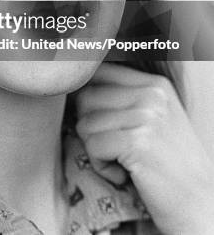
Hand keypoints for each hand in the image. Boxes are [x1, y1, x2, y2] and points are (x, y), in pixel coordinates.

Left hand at [75, 62, 213, 234]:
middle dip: (89, 127)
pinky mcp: (138, 142)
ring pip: (85, 123)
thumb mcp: (154, 118)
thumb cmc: (170, 166)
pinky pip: (93, 146)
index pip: (99, 72)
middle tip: (112, 148)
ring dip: (95, 150)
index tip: (98, 123)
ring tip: (122, 161)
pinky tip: (123, 174)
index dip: (87, 99)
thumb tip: (78, 89)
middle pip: (86, 97)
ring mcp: (146, 116)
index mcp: (155, 84)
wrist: (198, 205)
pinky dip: (101, 166)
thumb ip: (124, 98)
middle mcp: (152, 93)